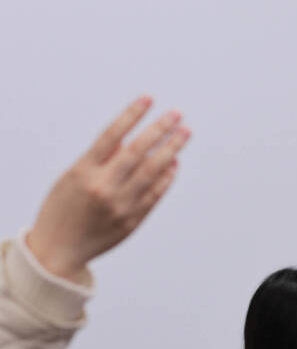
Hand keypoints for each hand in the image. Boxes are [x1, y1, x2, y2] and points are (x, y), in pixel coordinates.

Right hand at [27, 96, 190, 282]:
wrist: (59, 249)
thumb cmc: (62, 208)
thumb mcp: (71, 178)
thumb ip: (100, 160)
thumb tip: (129, 138)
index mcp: (83, 172)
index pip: (111, 135)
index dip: (131, 115)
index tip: (148, 99)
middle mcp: (104, 187)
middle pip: (137, 152)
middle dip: (159, 130)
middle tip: (177, 115)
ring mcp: (121, 205)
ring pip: (152, 172)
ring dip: (171, 150)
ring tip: (184, 133)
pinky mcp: (133, 220)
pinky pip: (155, 194)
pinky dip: (167, 177)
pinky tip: (175, 163)